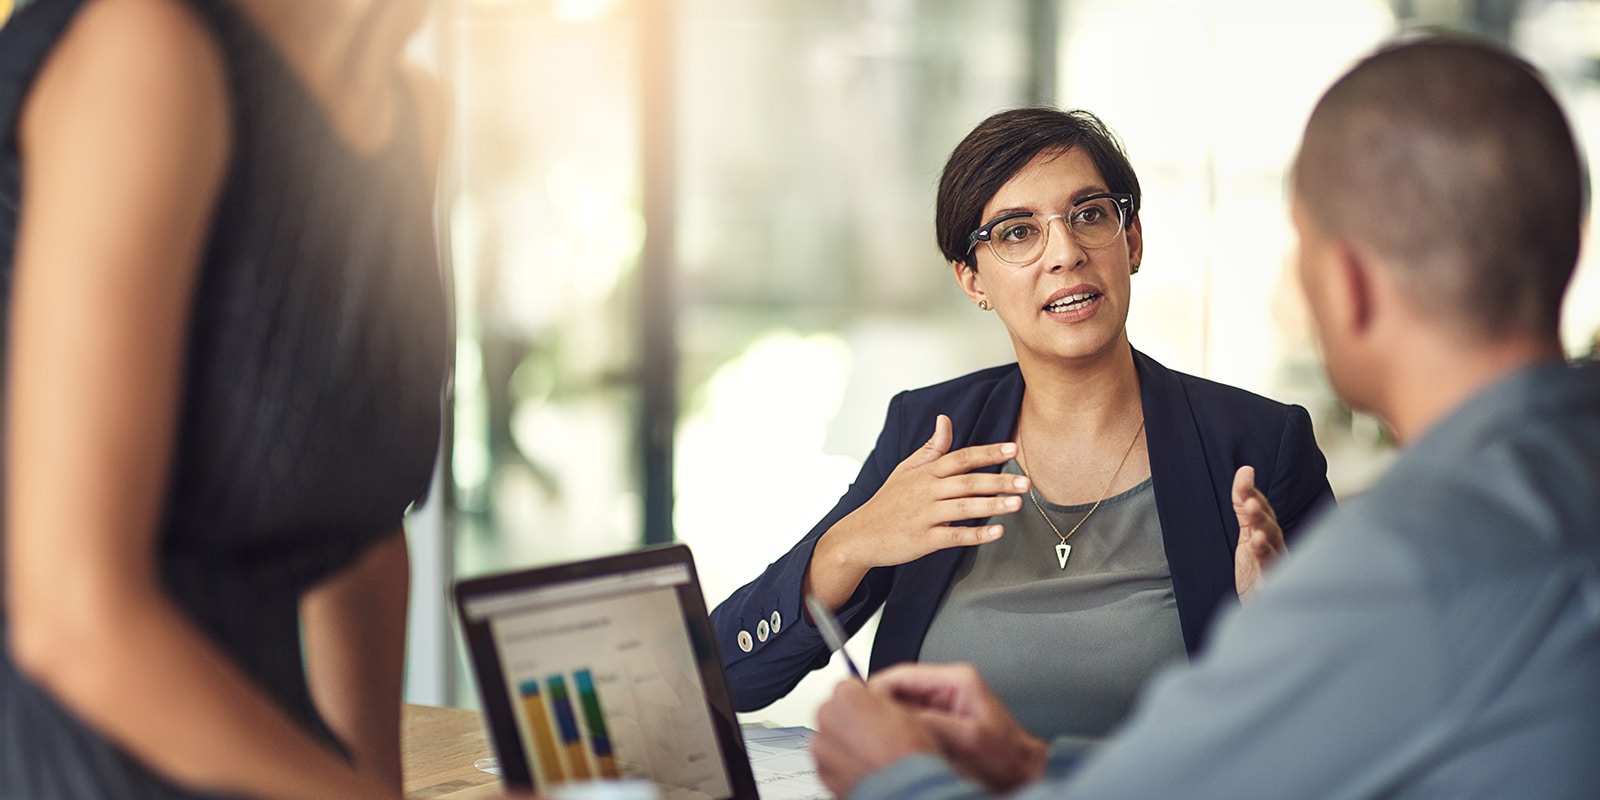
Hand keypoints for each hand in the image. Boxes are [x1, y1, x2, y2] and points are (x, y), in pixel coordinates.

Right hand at [807, 415, 1027, 606]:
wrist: (859, 535)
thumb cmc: (887, 502)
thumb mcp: (905, 470)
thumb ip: (931, 448)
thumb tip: (945, 420)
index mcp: (926, 473)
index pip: (961, 457)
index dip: (988, 453)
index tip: (1012, 448)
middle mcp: (927, 491)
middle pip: (967, 482)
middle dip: (999, 481)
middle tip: (1026, 481)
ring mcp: (925, 516)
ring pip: (964, 507)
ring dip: (992, 505)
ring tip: (1017, 504)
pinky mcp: (924, 540)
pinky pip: (954, 536)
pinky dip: (976, 534)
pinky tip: (996, 532)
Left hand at [812, 679, 939, 796]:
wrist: (903, 792)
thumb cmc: (907, 756)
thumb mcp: (905, 712)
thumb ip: (880, 698)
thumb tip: (875, 697)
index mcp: (848, 696)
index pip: (848, 685)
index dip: (863, 699)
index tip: (872, 709)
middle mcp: (828, 717)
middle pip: (835, 709)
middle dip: (850, 719)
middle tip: (873, 734)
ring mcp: (821, 746)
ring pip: (830, 735)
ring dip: (844, 741)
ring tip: (869, 754)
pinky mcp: (820, 770)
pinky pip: (828, 759)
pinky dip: (840, 761)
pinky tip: (862, 766)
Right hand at [869, 664, 1047, 793]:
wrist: (1020, 770)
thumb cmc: (1005, 756)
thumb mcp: (968, 739)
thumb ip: (932, 723)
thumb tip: (897, 715)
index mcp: (956, 680)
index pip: (903, 674)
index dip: (878, 688)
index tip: (861, 704)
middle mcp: (947, 685)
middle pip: (898, 686)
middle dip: (880, 704)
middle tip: (865, 723)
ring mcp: (942, 700)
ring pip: (900, 701)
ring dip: (888, 716)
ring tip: (877, 734)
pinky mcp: (938, 716)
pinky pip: (908, 716)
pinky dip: (897, 726)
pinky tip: (892, 740)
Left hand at [1232, 465, 1285, 602]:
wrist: (1261, 603)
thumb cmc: (1258, 566)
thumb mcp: (1247, 533)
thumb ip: (1244, 506)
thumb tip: (1245, 470)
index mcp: (1270, 533)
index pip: (1262, 508)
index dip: (1252, 492)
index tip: (1245, 472)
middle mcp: (1276, 546)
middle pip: (1270, 527)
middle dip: (1260, 514)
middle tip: (1250, 502)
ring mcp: (1275, 565)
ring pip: (1272, 548)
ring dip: (1264, 535)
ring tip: (1255, 527)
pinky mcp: (1269, 584)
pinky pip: (1269, 571)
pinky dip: (1265, 560)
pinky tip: (1258, 546)